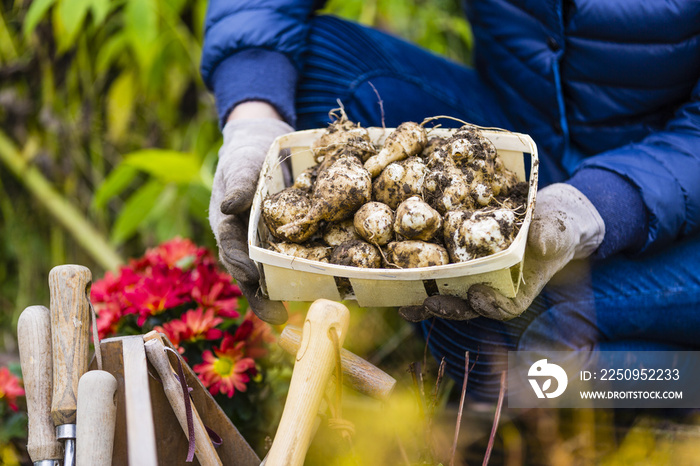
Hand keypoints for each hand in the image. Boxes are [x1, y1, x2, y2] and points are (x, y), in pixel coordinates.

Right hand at [210, 108, 292, 323]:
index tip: (251, 278)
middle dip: (260, 296)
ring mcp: (262, 243)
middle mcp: (243, 240)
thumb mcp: (240, 165)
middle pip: (248, 272)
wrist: (261, 147)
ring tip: (291, 315)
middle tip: (276, 317)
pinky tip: (317, 287)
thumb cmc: (245, 156)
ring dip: (278, 294)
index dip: (240, 265)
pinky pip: (289, 259)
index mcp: (227, 225)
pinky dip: (298, 274)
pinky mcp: (282, 240)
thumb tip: (228, 207)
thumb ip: (239, 185)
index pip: (230, 249)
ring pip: (268, 272)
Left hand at [399, 184, 604, 321]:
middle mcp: (495, 290)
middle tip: (430, 304)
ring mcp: (476, 280)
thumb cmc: (556, 226)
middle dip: (449, 307)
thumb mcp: (558, 230)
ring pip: (450, 296)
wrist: (543, 216)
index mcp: (521, 290)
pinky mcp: (461, 266)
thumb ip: (550, 237)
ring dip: (427, 302)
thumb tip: (541, 242)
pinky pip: (440, 277)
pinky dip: (421, 281)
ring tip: (405, 305)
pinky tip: (399, 280)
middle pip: (470, 306)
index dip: (490, 306)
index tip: (476, 297)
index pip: (505, 307)